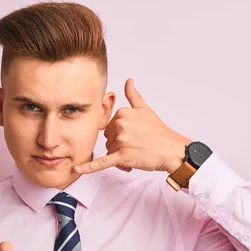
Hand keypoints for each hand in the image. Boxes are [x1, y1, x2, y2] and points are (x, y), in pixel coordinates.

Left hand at [74, 78, 191, 174]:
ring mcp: (120, 141)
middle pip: (108, 140)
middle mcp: (120, 125)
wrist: (172, 150)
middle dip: (120, 147)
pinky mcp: (122, 156)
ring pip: (109, 152)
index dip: (121, 135)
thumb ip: (133, 96)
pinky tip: (77, 169)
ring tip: (137, 155)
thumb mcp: (145, 110)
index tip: (134, 136)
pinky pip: (102, 163)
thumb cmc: (160, 132)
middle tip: (137, 147)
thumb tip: (129, 81)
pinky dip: (89, 168)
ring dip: (120, 157)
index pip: (110, 127)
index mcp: (122, 113)